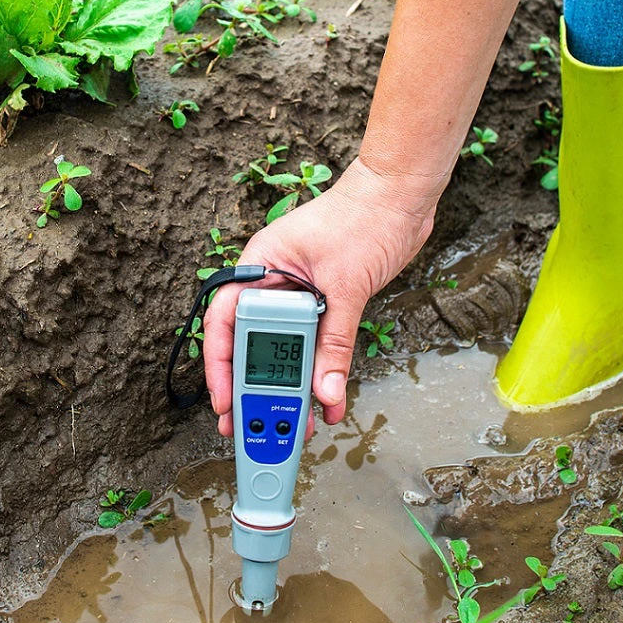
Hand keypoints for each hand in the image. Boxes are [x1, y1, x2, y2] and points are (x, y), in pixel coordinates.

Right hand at [203, 161, 437, 436]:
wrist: (402, 196)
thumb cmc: (364, 217)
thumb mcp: (346, 286)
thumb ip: (335, 343)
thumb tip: (326, 392)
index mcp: (260, 266)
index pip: (225, 321)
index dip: (219, 365)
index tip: (224, 400)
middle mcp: (273, 282)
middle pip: (251, 344)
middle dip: (252, 388)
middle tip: (251, 426)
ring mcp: (297, 294)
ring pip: (284, 351)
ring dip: (290, 388)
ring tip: (293, 425)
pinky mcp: (324, 304)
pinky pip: (315, 347)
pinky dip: (321, 374)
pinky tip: (329, 400)